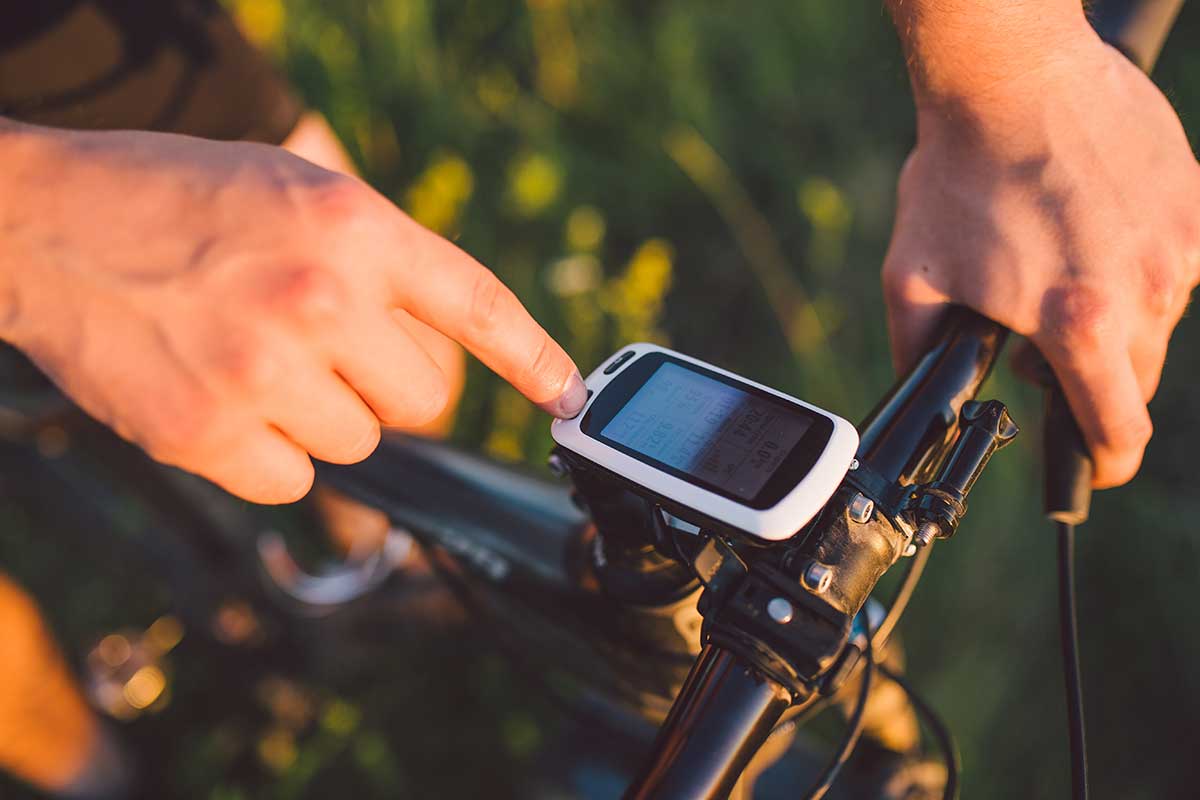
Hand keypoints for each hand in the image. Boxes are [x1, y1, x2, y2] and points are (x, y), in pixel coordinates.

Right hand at [0, 122, 585, 502]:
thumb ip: (380, 258)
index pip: (476, 305)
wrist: (47, 224)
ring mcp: (265, 372)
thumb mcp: (298, 193)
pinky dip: (266, 454)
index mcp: (354, 228)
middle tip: (319, 346)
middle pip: (419, 399)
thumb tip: (446, 345)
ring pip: (357, 444)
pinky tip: (222, 397)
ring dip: (320, 416)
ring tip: (254, 359)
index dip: (534, 360)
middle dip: (381, 383)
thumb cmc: (182, 202)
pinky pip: (293, 480)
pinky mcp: (210, 435)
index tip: (568, 399)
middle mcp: (321, 299)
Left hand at [883, 36, 1199, 487]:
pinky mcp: (1195, 203)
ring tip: (1057, 266)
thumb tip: (928, 398)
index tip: (1091, 464)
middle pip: (1135, 378)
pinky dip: (1133, 264)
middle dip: (1089, 378)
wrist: (1009, 76)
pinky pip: (1172, 262)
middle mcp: (1147, 289)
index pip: (1119, 429)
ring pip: (1155, 319)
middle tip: (1040, 339)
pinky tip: (1086, 229)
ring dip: (1112, 315)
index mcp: (1080, 321)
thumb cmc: (957, 175)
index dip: (1103, 461)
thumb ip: (921, 354)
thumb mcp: (911, 278)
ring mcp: (1181, 244)